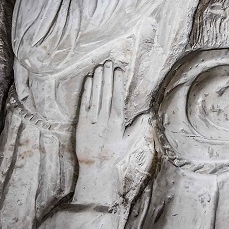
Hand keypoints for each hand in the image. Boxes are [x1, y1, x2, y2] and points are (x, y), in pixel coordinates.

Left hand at [73, 61, 150, 205]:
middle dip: (107, 77)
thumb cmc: (113, 153)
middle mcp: (104, 119)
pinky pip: (84, 103)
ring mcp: (92, 119)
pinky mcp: (81, 122)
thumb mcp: (129, 141)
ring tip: (100, 66)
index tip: (118, 70)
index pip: (118, 98)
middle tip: (108, 62)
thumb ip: (137, 126)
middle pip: (106, 93)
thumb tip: (147, 113)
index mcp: (117, 122)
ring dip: (98, 80)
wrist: (95, 166)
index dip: (118, 83)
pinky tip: (89, 80)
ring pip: (95, 96)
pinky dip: (86, 91)